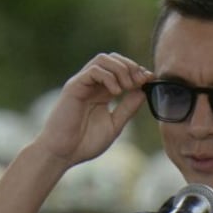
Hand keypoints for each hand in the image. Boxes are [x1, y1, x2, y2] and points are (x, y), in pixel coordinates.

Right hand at [33, 52, 152, 164]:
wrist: (62, 154)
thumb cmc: (85, 143)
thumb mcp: (114, 124)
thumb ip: (128, 108)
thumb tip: (143, 91)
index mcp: (102, 92)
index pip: (121, 69)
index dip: (137, 71)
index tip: (150, 80)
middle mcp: (92, 84)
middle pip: (113, 58)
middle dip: (131, 66)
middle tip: (141, 81)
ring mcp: (82, 84)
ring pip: (103, 59)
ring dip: (121, 69)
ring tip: (128, 87)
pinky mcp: (74, 87)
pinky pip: (93, 71)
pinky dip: (108, 77)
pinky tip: (116, 92)